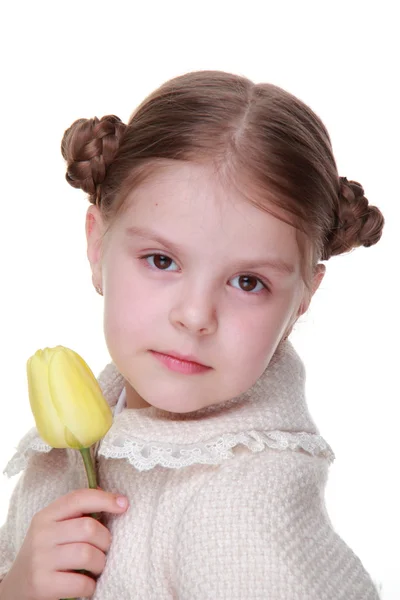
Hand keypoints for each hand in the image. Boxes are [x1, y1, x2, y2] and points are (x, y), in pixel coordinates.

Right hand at [0, 488, 128, 599]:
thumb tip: (113, 497)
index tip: (124, 504)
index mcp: (46, 516)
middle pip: (89, 528)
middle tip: (103, 549)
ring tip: (95, 567)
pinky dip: (90, 586)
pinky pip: (81, 582)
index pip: (79, 498)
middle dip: (105, 540)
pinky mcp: (43, 585)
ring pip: (88, 554)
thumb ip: (77, 514)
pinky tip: (86, 585)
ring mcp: (40, 560)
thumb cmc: (46, 554)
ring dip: (100, 563)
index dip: (105, 499)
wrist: (16, 589)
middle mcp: (41, 534)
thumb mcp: (54, 529)